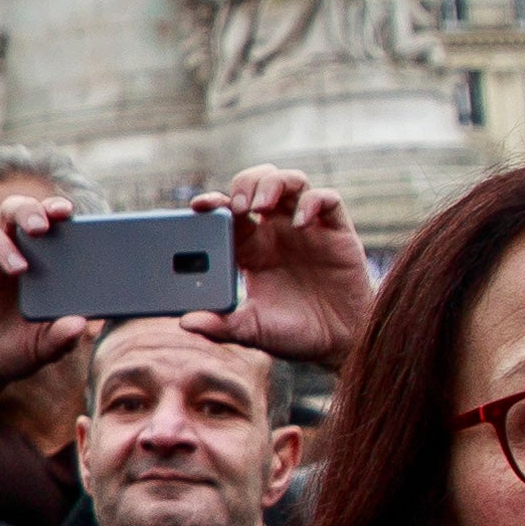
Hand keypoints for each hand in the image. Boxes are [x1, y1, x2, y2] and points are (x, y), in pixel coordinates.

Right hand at [0, 192, 97, 476]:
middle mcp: (9, 257)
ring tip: (12, 268)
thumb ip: (63, 337)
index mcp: (39, 263)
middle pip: (15, 215)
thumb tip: (86, 326)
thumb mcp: (42, 350)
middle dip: (28, 213)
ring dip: (0, 244)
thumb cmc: (14, 354)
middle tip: (42, 227)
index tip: (70, 214)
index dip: (56, 212)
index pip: (48, 225)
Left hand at [194, 168, 373, 365]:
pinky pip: (327, 199)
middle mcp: (277, 231)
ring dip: (273, 183)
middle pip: (257, 184)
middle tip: (239, 206)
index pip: (229, 212)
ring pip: (290, 181)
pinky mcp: (337, 232)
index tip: (200, 205)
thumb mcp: (253, 331)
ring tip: (262, 205)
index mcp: (252, 249)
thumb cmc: (294, 334)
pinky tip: (300, 222)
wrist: (339, 344)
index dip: (214, 202)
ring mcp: (307, 228)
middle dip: (244, 185)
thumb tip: (185, 323)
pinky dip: (313, 202)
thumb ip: (221, 326)